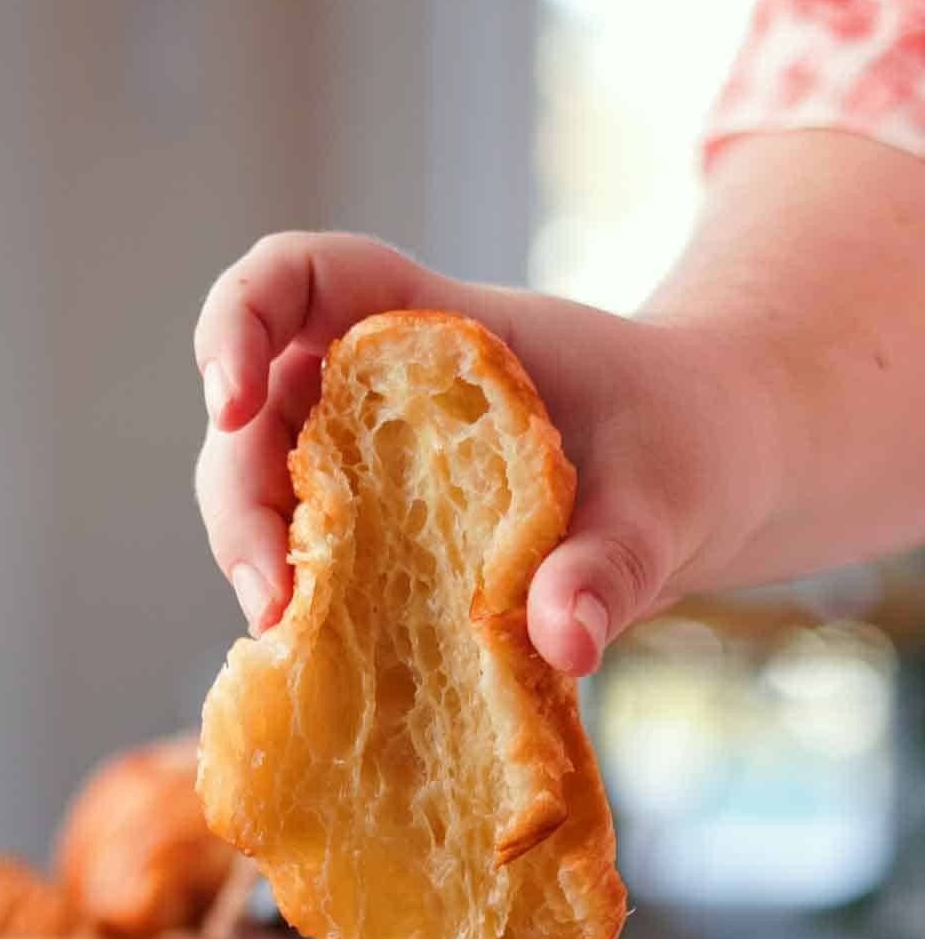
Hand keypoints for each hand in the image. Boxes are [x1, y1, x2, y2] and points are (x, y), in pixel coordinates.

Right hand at [192, 231, 778, 675]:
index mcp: (432, 325)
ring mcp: (374, 460)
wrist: (708, 477)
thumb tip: (564, 643)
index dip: (237, 323)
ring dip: (257, 562)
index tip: (231, 403)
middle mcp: (378, 386)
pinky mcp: (385, 533)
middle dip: (241, 503)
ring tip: (291, 641)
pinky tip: (318, 659)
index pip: (297, 279)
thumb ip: (614, 566)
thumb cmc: (685, 445)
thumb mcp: (664, 499)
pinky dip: (300, 605)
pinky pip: (311, 557)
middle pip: (255, 413)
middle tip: (275, 603)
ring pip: (266, 492)